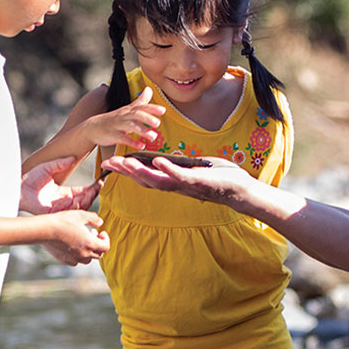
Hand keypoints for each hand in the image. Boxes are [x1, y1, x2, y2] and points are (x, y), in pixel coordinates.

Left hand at [21, 156, 100, 214]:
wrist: (18, 187)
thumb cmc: (30, 178)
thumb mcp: (48, 167)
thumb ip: (61, 163)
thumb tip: (73, 157)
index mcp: (63, 193)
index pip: (82, 191)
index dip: (92, 188)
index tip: (100, 181)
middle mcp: (63, 202)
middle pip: (84, 200)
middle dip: (93, 194)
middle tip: (98, 186)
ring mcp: (60, 209)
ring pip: (79, 208)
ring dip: (87, 200)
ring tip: (91, 191)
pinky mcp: (54, 214)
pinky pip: (69, 213)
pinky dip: (78, 207)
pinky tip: (82, 199)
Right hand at [40, 209, 107, 264]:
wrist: (44, 230)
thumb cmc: (63, 221)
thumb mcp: (80, 215)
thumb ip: (94, 218)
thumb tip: (101, 222)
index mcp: (90, 243)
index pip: (106, 247)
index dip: (106, 239)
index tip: (101, 232)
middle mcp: (84, 254)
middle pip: (98, 254)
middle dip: (98, 244)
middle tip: (91, 233)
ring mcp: (74, 258)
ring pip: (87, 260)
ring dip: (88, 251)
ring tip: (81, 240)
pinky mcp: (64, 260)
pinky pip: (75, 261)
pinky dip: (78, 255)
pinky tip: (72, 245)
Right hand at [82, 86, 166, 149]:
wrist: (93, 127)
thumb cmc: (114, 119)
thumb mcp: (127, 109)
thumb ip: (140, 101)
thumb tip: (150, 89)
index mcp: (128, 110)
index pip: (141, 107)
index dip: (152, 108)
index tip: (163, 110)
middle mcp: (123, 116)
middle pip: (136, 114)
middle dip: (147, 118)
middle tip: (158, 123)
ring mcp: (117, 125)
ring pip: (130, 126)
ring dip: (142, 131)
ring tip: (153, 136)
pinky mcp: (112, 135)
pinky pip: (123, 138)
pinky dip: (132, 142)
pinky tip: (141, 146)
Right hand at [99, 152, 256, 205]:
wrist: (240, 189)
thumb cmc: (217, 177)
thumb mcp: (191, 169)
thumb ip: (175, 166)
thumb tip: (159, 159)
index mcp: (172, 182)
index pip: (144, 176)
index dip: (126, 170)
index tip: (108, 163)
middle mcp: (176, 186)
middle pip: (145, 180)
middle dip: (126, 172)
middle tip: (108, 163)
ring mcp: (186, 186)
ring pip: (159, 181)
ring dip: (142, 172)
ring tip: (127, 162)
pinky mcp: (199, 183)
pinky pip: (181, 177)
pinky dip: (169, 170)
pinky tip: (158, 160)